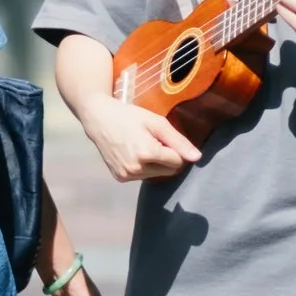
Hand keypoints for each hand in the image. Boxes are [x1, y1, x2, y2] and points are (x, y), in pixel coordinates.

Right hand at [81, 88, 200, 184]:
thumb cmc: (129, 116)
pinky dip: (143, 167)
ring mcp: (127, 176)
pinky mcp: (120, 178)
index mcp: (147, 153)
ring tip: (140, 145)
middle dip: (167, 157)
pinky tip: (132, 152)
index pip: (178, 161)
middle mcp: (136, 169)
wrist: (98, 119)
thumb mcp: (156, 122)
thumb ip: (178, 141)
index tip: (162, 137)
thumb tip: (197, 158)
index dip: (174, 148)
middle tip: (152, 140)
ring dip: (155, 163)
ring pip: (156, 175)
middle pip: (169, 171)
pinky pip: (143, 176)